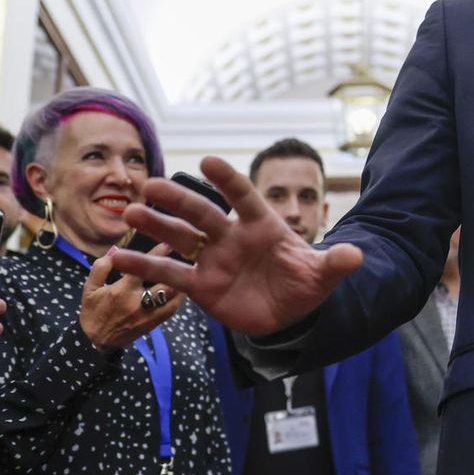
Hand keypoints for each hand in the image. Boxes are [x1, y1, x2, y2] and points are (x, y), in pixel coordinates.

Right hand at [78, 254, 184, 350]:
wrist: (96, 343)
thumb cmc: (93, 312)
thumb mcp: (90, 289)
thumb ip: (100, 268)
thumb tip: (115, 251)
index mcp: (123, 290)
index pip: (142, 268)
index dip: (157, 254)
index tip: (169, 243)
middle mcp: (139, 302)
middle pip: (165, 282)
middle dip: (177, 268)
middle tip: (187, 255)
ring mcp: (149, 314)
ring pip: (173, 296)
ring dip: (182, 281)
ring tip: (189, 269)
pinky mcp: (154, 324)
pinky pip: (173, 309)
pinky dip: (179, 296)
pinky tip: (182, 286)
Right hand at [112, 156, 362, 335]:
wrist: (288, 313)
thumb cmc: (304, 283)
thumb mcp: (322, 276)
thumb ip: (335, 264)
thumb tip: (357, 256)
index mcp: (262, 226)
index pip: (244, 198)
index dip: (227, 181)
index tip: (207, 160)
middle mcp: (232, 237)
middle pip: (203, 214)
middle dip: (179, 200)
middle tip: (151, 185)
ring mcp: (213, 259)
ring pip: (180, 237)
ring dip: (156, 225)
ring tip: (130, 212)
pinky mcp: (200, 285)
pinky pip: (169, 273)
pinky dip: (145, 265)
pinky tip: (116, 257)